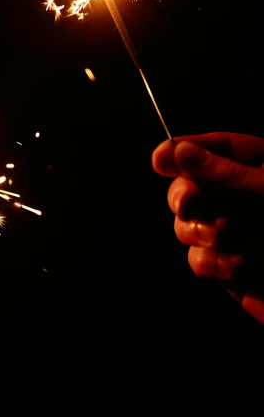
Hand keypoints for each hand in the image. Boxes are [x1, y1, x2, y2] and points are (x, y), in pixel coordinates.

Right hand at [152, 132, 263, 324]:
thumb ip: (225, 173)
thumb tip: (178, 150)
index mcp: (258, 166)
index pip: (210, 147)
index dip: (182, 150)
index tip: (161, 158)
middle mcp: (240, 197)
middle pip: (187, 185)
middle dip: (183, 194)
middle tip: (190, 202)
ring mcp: (233, 233)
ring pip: (185, 225)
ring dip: (200, 232)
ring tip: (228, 237)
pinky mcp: (228, 269)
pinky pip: (198, 261)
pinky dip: (212, 263)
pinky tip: (239, 266)